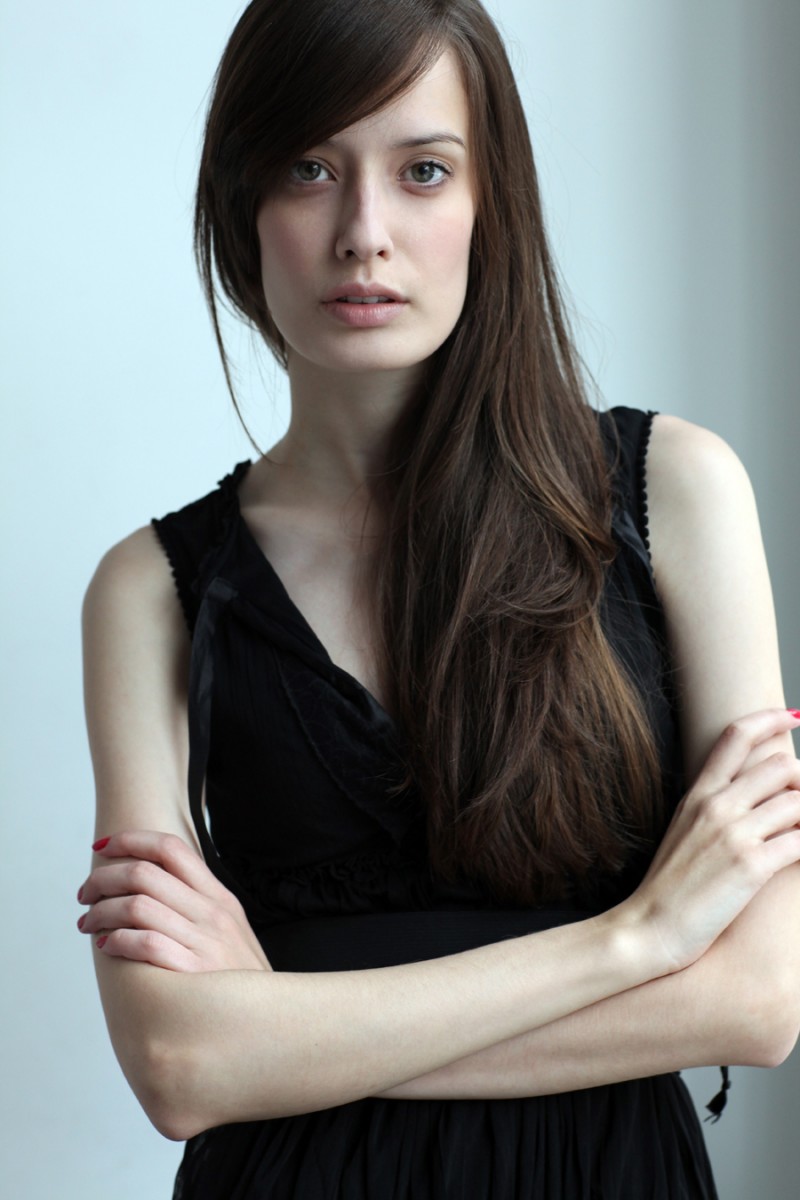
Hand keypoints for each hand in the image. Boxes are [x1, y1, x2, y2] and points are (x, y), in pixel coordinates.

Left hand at [77, 830, 271, 973]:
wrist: (269, 1022)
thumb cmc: (239, 979)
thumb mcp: (232, 930)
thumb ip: (199, 906)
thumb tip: (153, 886)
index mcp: (219, 897)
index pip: (170, 848)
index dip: (131, 840)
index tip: (103, 846)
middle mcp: (212, 913)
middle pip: (143, 873)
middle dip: (103, 878)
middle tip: (86, 894)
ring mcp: (205, 942)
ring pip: (137, 906)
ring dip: (101, 911)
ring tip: (88, 923)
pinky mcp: (193, 973)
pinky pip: (146, 943)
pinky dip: (117, 940)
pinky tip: (107, 946)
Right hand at [626, 708, 799, 972]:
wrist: (648, 927)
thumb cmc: (668, 886)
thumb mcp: (683, 831)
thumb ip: (712, 806)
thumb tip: (746, 793)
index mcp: (699, 794)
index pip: (736, 737)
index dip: (771, 719)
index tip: (794, 716)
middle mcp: (717, 806)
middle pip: (779, 765)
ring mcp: (734, 834)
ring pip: (796, 801)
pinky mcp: (751, 866)